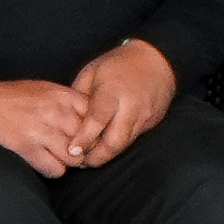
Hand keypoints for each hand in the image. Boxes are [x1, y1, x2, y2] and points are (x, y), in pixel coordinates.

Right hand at [0, 78, 98, 179]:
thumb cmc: (12, 96)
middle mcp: (56, 112)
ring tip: (59, 158)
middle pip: (88, 142)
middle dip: (84, 151)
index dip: (96, 132)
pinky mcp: (26, 147)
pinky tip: (44, 162)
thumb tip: (93, 123)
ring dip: (68, 162)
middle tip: (76, 153)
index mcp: (63, 96)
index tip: (89, 138)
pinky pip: (55, 169)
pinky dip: (52, 170)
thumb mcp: (46, 89)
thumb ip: (70, 102)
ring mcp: (41, 130)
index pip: (97, 120)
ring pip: (74, 159)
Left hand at [70, 40, 179, 160]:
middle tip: (79, 162)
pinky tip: (105, 147)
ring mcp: (144, 117)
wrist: (158, 60)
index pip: (97, 120)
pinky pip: (133, 139)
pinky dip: (118, 146)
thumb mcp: (92, 72)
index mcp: (112, 93)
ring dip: (107, 155)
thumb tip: (64, 116)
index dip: (84, 138)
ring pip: (125, 145)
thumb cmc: (118, 63)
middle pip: (114, 141)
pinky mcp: (152, 123)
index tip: (72, 152)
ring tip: (89, 159)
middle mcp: (131, 108)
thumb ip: (78, 95)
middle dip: (96, 157)